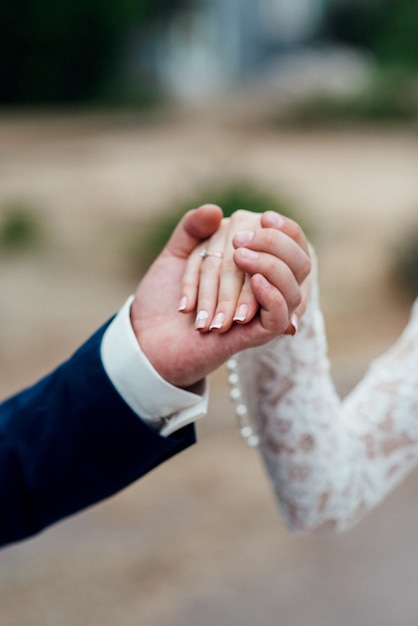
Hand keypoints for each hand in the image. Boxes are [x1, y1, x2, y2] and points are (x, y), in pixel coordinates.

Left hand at [131, 206, 309, 390]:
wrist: (147, 337)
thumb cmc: (162, 299)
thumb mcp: (175, 256)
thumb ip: (192, 229)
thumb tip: (215, 210)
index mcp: (251, 266)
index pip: (286, 241)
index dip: (284, 229)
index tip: (266, 218)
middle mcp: (263, 289)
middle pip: (293, 261)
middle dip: (269, 245)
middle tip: (238, 243)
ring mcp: (262, 313)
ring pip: (291, 286)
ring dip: (270, 265)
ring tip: (239, 255)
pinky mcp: (256, 335)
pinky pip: (280, 315)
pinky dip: (272, 295)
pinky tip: (255, 282)